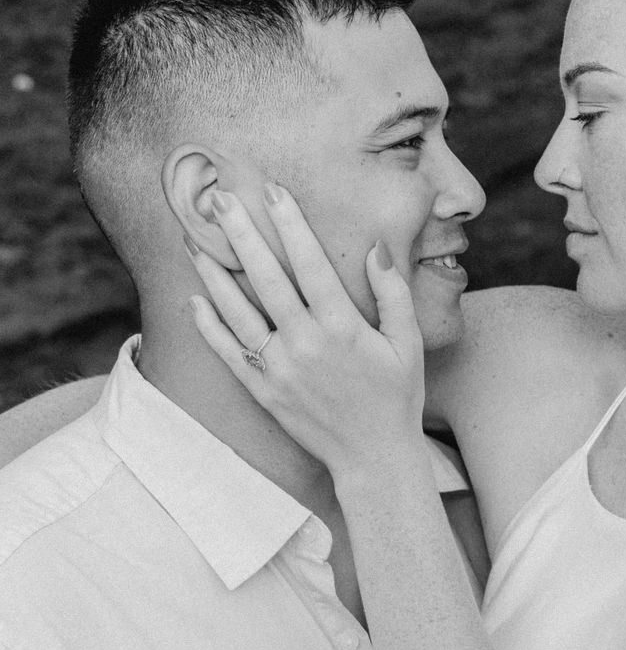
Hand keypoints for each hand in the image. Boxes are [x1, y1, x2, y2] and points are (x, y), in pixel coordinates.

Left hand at [187, 184, 424, 471]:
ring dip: (213, 273)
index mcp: (343, 328)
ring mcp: (280, 370)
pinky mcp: (264, 392)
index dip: (290, 224)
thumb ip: (393, 293)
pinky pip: (230, 353)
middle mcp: (306, 345)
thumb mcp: (409, 343)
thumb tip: (375, 248)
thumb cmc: (397, 396)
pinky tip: (195, 299)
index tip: (273, 190)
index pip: (311, 264)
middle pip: (266, 278)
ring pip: (237, 312)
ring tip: (192, 240)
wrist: (374, 458)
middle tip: (218, 199)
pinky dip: (209, 326)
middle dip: (241, 234)